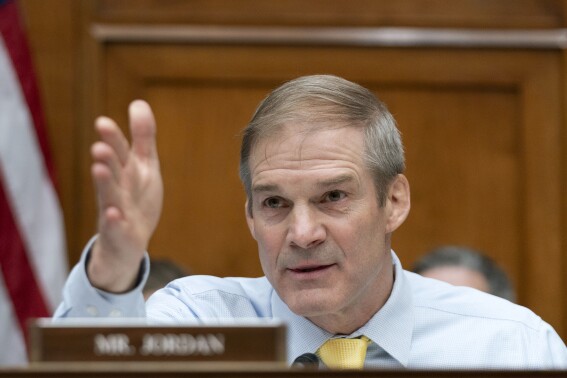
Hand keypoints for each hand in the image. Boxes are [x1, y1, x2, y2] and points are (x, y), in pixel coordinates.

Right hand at [87, 100, 162, 292]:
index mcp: (125, 171)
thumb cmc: (136, 198)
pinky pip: (116, 228)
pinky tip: (114, 214)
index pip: (119, 151)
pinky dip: (114, 221)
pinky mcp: (120, 233)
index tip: (102, 122)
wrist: (127, 241)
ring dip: (104, 183)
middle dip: (106, 158)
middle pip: (112, 171)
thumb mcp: (144, 166)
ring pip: (109, 196)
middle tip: (99, 146)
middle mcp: (117, 188)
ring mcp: (116, 211)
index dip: (113, 138)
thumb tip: (139, 103)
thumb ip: (143, 137)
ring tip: (98, 168)